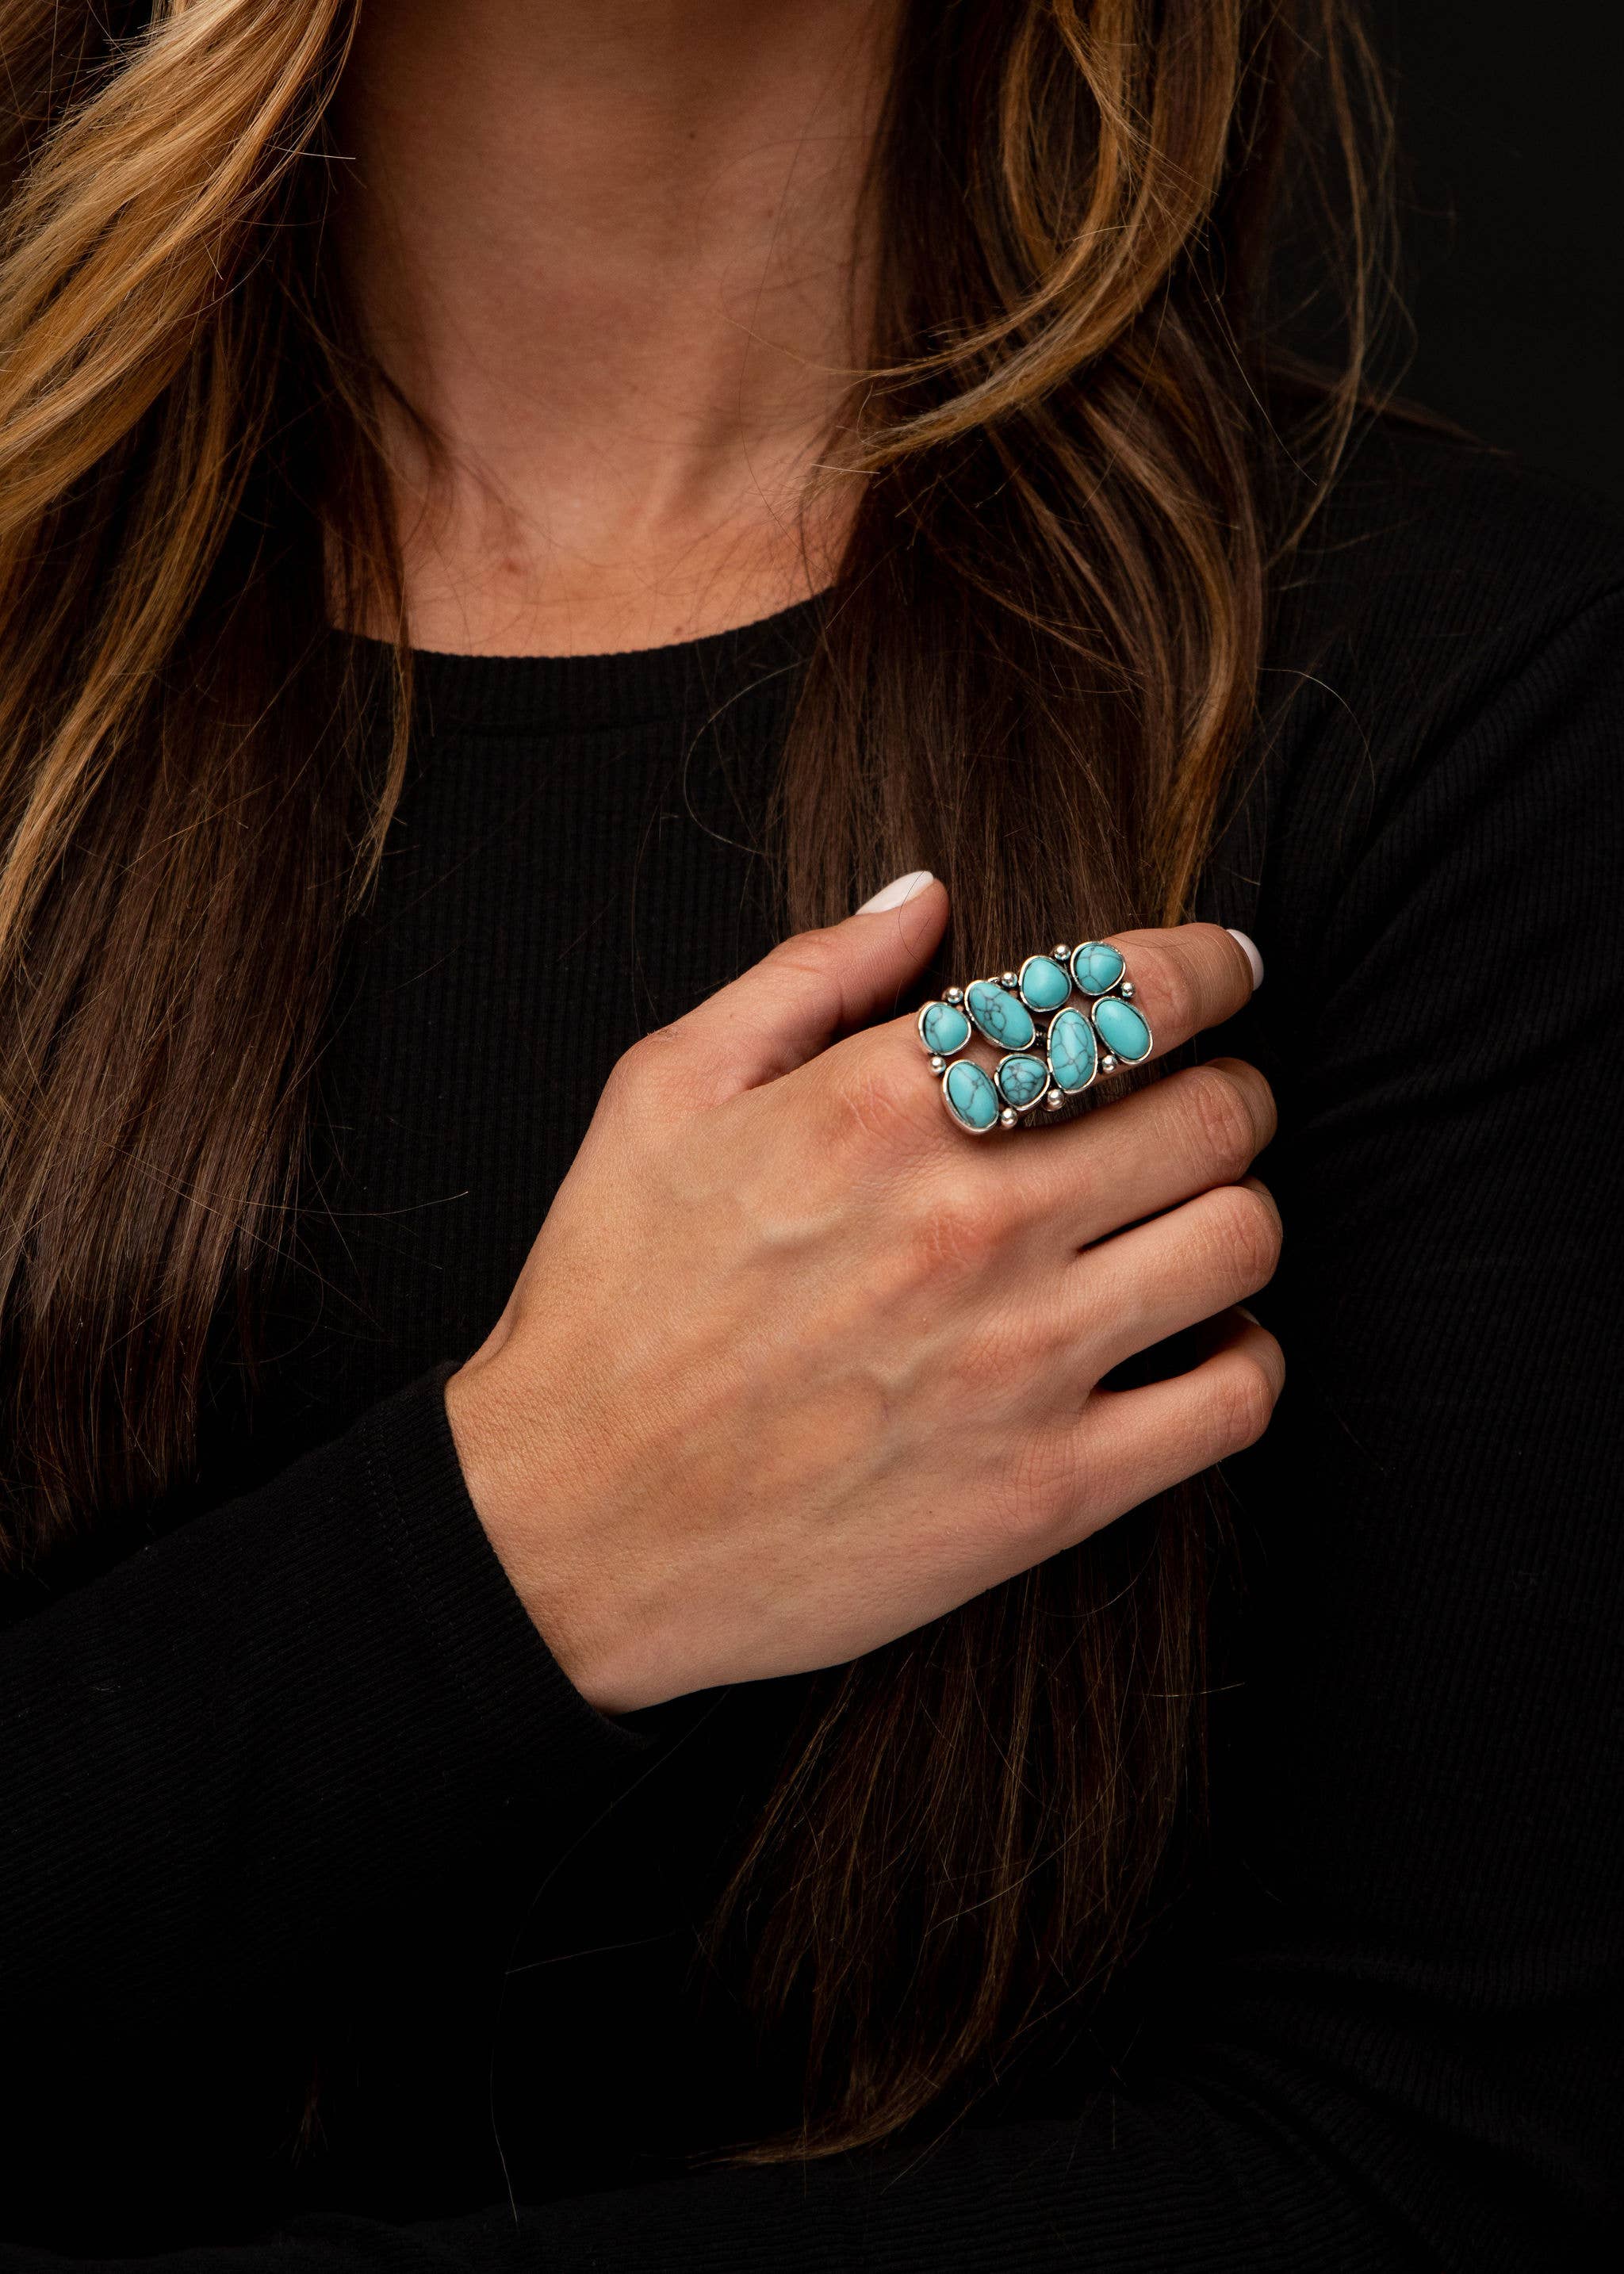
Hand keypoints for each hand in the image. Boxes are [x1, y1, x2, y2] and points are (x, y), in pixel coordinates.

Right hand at [446, 883, 1281, 1713]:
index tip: (1225, 974)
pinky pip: (1235, 1400)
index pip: (1122, 994)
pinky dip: (1246, 1357)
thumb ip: (806, 977)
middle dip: (1232, 1089)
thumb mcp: (661, 1095)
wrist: (564, 1533)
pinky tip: (1197, 1342)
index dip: (1208, 968)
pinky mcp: (1045, 1491)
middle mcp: (970, 1221)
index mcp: (881, 1108)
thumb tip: (929, 899)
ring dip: (1241, 1210)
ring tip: (1197, 1219)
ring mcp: (1019, 1362)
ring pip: (1243, 1241)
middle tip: (1209, 1101)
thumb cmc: (605, 1306)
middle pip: (1213, 1114)